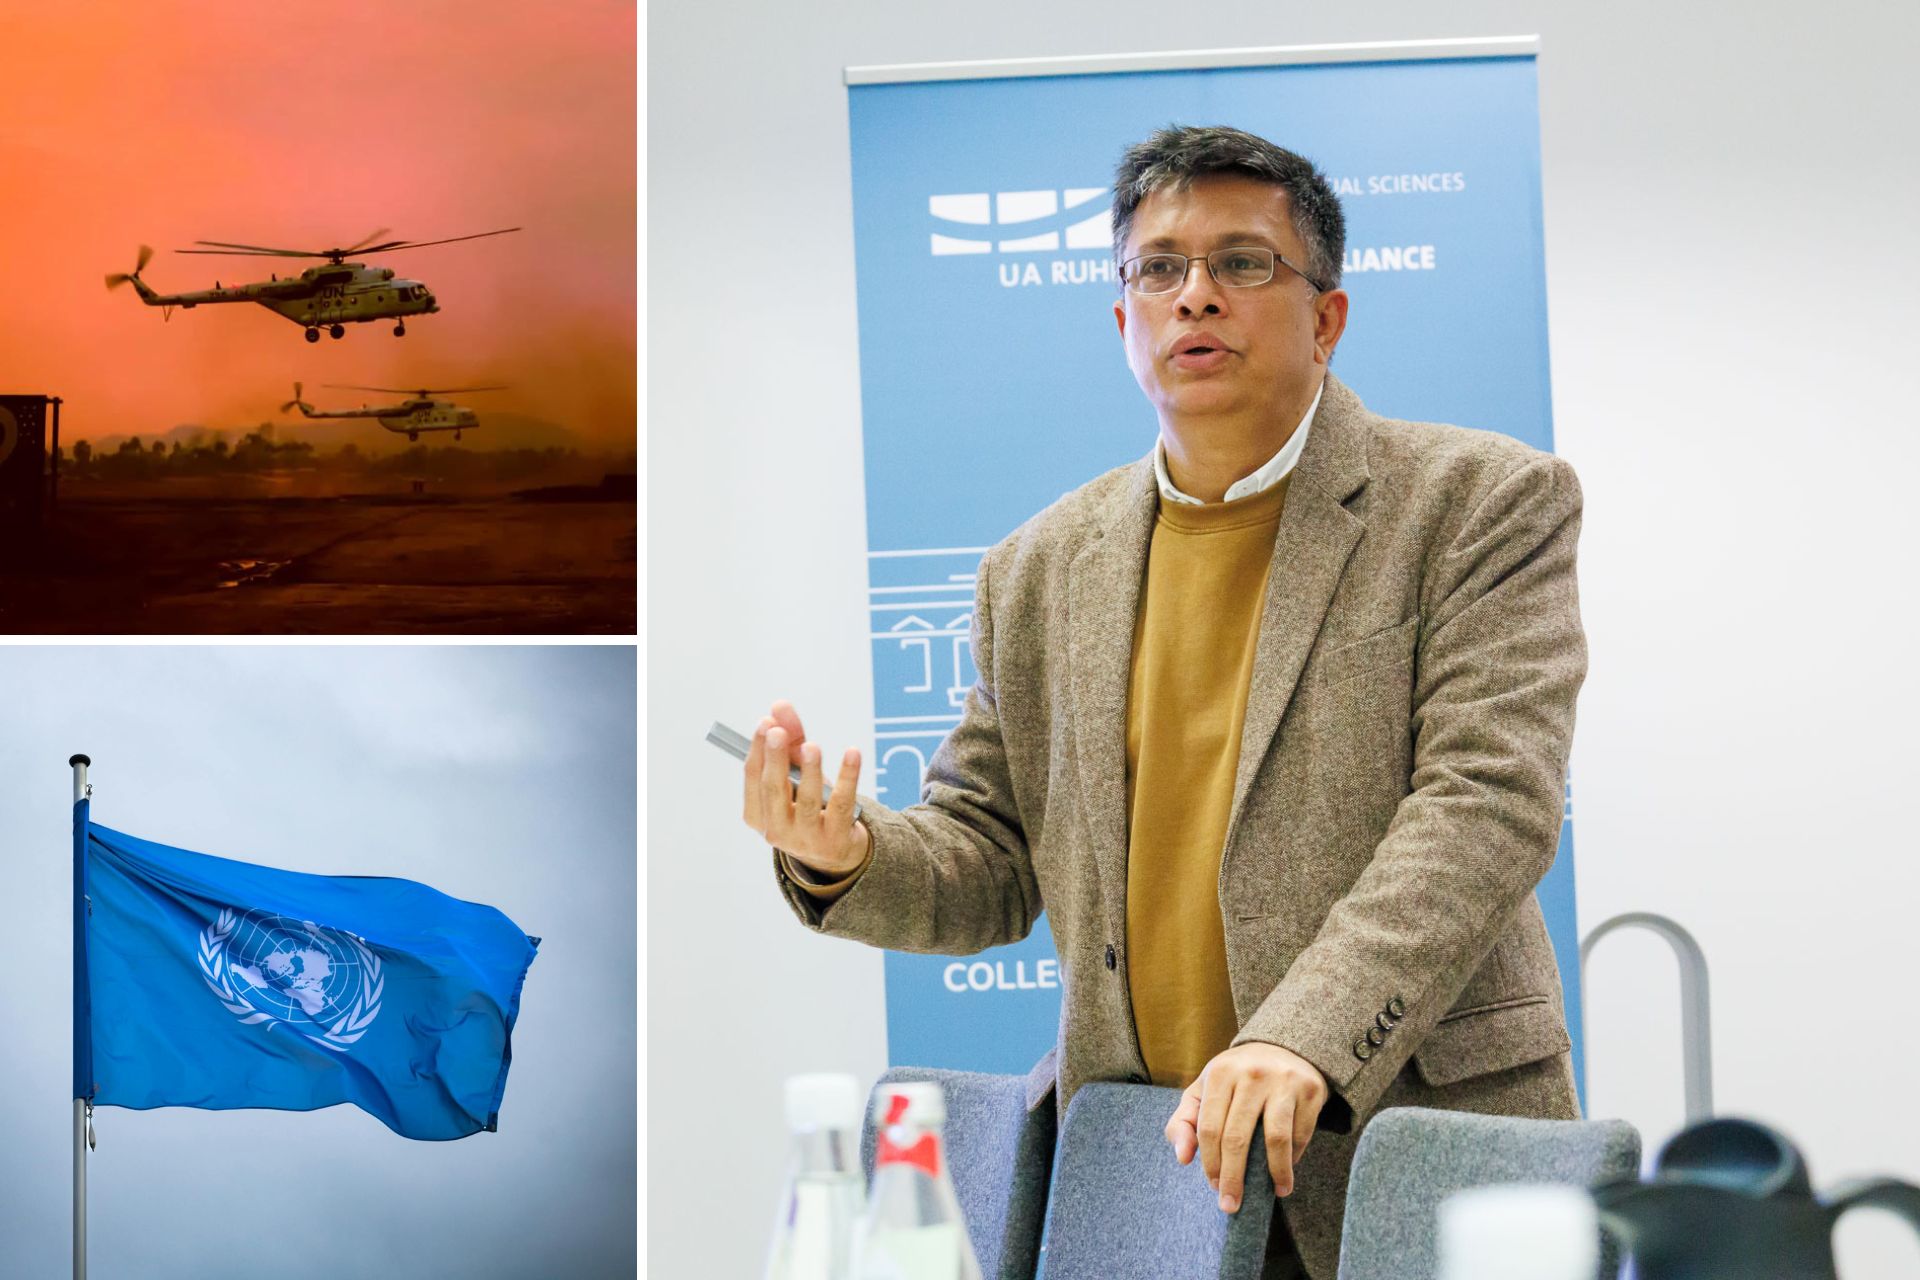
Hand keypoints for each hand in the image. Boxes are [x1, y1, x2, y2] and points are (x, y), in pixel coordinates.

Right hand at [742, 700, 868, 876]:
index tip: (766, 723)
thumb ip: (789, 740)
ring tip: (811, 746)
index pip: (753, 779)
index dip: (758, 749)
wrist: (836, 850)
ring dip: (810, 771)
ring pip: (808, 801)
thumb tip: (779, 706)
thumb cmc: (809, 806)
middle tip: (778, 732)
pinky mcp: (836, 839)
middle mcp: (777, 830)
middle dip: (775, 759)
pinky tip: (852, 753)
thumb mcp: (796, 776)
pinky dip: (848, 777)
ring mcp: (806, 838)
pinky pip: (842, 804)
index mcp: (758, 815)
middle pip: (774, 791)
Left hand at [1165, 1042, 1327, 1210]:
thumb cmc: (1236, 1077)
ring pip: (1276, 1140)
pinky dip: (1294, 1158)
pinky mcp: (1310, 1090)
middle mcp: (1252, 1074)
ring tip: (1276, 1192)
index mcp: (1221, 1073)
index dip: (1210, 1163)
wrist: (1283, 1046)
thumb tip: (1182, 1158)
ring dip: (1275, 1173)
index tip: (1214, 1187)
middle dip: (1234, 1178)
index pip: (1209, 1128)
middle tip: (1232, 1204)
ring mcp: (1283, 1082)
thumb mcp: (1205, 1089)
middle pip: (1238, 1138)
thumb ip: (1184, 1121)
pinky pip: (1300, 1135)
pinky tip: (1287, 1170)